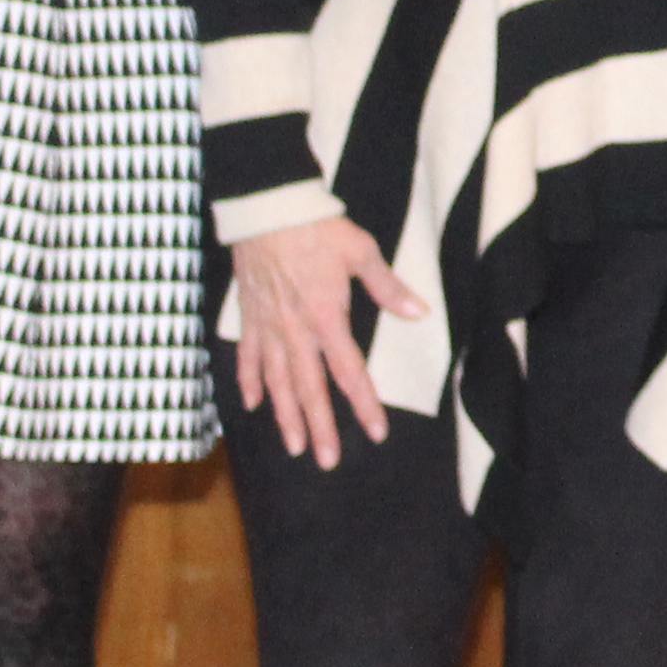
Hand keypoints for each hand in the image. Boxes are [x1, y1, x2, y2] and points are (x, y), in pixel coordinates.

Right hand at [229, 212, 427, 463]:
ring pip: (276, 381)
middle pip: (309, 388)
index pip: (349, 371)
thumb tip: (419, 312)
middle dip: (320, 427)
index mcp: (327, 316)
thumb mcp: (360, 251)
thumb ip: (387, 286)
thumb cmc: (317, 226)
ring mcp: (268, 325)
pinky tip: (252, 404)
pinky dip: (248, 381)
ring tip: (293, 446)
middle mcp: (295, 330)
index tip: (376, 432)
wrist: (266, 206)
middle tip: (327, 460)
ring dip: (285, 416)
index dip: (364, 404)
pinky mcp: (248, 315)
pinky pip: (247, 355)